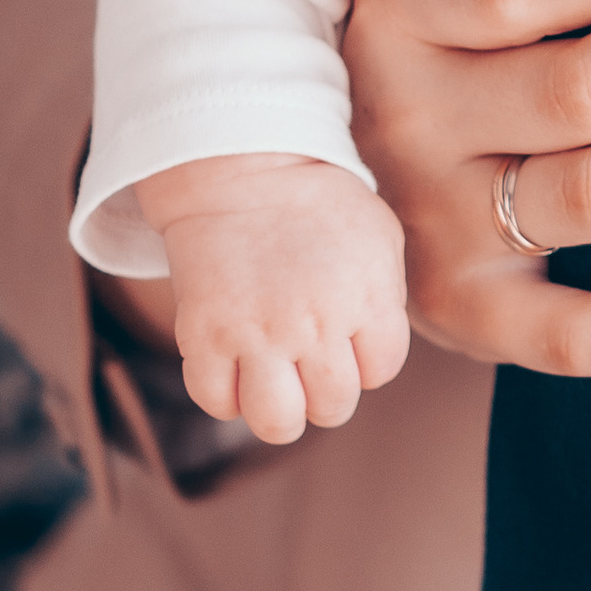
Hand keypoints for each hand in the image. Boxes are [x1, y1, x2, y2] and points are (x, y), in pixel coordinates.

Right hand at [139, 155, 411, 446]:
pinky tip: (235, 371)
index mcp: (366, 298)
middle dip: (324, 393)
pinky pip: (216, 402)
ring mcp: (257, 333)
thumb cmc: (316, 203)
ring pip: (277, 422)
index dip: (365, 361)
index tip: (346, 337)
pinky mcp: (205, 336)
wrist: (242, 168)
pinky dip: (227, 398)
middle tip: (309, 364)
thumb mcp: (379, 237)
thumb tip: (376, 352)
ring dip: (280, 413)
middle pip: (333, 407)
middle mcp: (315, 324)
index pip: (380, 372)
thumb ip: (386, 298)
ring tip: (275, 384)